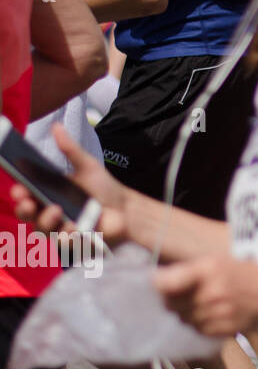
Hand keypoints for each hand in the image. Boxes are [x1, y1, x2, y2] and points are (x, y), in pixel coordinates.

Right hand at [10, 123, 130, 243]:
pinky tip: (74, 228)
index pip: (26, 195)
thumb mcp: (86, 166)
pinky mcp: (72, 243)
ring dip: (46, 221)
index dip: (19, 193)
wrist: (127, 209)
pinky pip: (63, 243)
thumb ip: (69, 149)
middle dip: (24, 209)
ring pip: (42, 229)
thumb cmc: (104, 189)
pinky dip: (67, 236)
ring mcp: (60, 229)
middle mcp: (49, 213)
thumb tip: (56, 125)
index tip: (19, 188)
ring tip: (57, 211)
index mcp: (49, 195)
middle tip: (29, 202)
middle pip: (27, 214)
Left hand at [155, 255, 257, 336]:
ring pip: (184, 319)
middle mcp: (211, 293)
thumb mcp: (213, 262)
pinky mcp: (222, 330)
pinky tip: (212, 314)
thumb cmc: (238, 273)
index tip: (161, 285)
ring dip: (188, 313)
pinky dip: (200, 323)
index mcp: (207, 270)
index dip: (159, 286)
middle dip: (174, 301)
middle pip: (171, 305)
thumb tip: (155, 282)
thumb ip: (184, 271)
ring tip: (203, 303)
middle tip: (185, 294)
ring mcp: (217, 314)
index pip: (166, 284)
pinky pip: (198, 330)